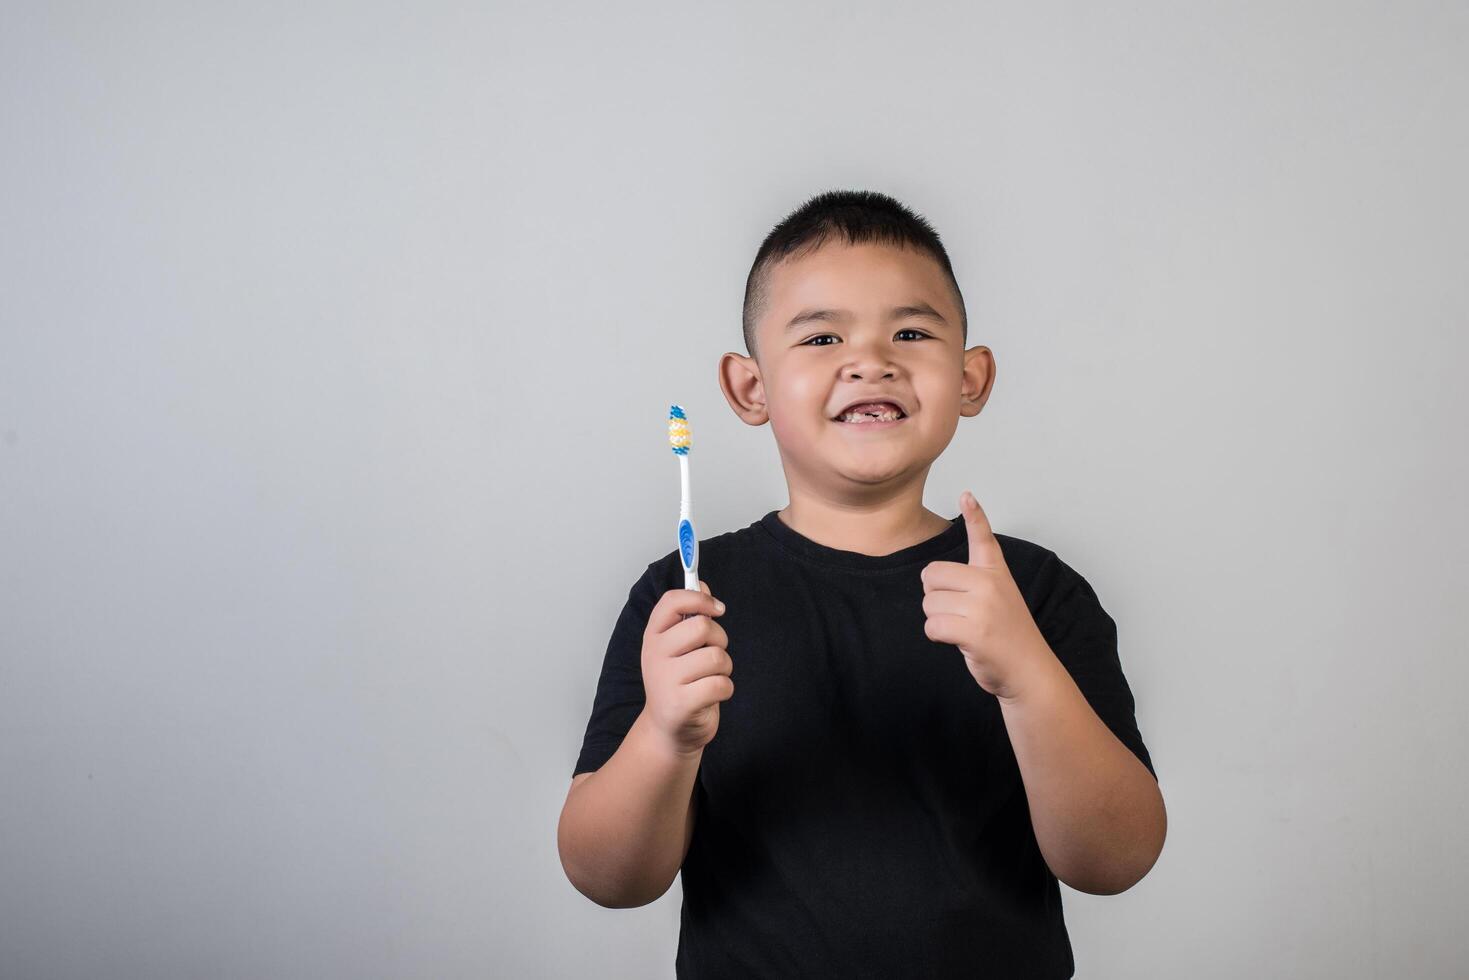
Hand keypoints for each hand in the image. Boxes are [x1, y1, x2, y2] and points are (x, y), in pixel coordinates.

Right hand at [640, 580, 733, 756]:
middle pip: (702, 626)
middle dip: (719, 640)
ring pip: (716, 657)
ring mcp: (665, 680)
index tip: (717, 609)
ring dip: (724, 668)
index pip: (672, 600)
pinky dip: (725, 690)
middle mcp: (655, 654)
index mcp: (654, 636)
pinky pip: (721, 684)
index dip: (700, 598)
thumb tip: (702, 584)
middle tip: (712, 654)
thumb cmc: (679, 683)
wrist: (669, 731)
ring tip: (710, 678)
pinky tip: (711, 696)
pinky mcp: (680, 704)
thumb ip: (690, 615)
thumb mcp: (678, 647)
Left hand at [921, 491, 1051, 700]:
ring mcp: (982, 606)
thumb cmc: (1007, 637)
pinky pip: (932, 626)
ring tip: (964, 628)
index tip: (966, 495)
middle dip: (935, 597)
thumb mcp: (998, 599)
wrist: (1028, 671)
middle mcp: (989, 583)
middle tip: (959, 613)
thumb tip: (931, 578)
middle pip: (930, 575)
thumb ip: (972, 583)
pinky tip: (959, 641)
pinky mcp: (973, 630)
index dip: (974, 515)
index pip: (983, 537)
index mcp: (995, 572)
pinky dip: (938, 636)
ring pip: (928, 603)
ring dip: (937, 620)